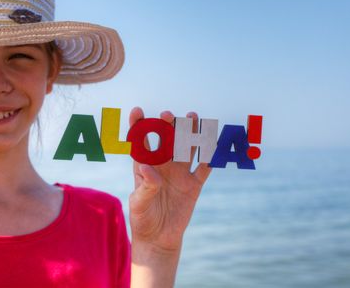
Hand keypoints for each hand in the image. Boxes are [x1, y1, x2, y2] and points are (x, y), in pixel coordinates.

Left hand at [128, 107, 211, 251]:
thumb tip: (147, 168)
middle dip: (167, 126)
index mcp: (146, 165)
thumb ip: (145, 186)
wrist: (159, 238)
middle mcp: (164, 165)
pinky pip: (204, 169)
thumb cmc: (143, 218)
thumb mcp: (139, 204)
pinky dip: (209, 158)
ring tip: (192, 117)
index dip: (138, 126)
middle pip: (167, 140)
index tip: (137, 111)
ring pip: (187, 148)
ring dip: (190, 133)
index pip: (141, 142)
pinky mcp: (194, 185)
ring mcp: (180, 173)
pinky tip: (212, 146)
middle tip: (167, 115)